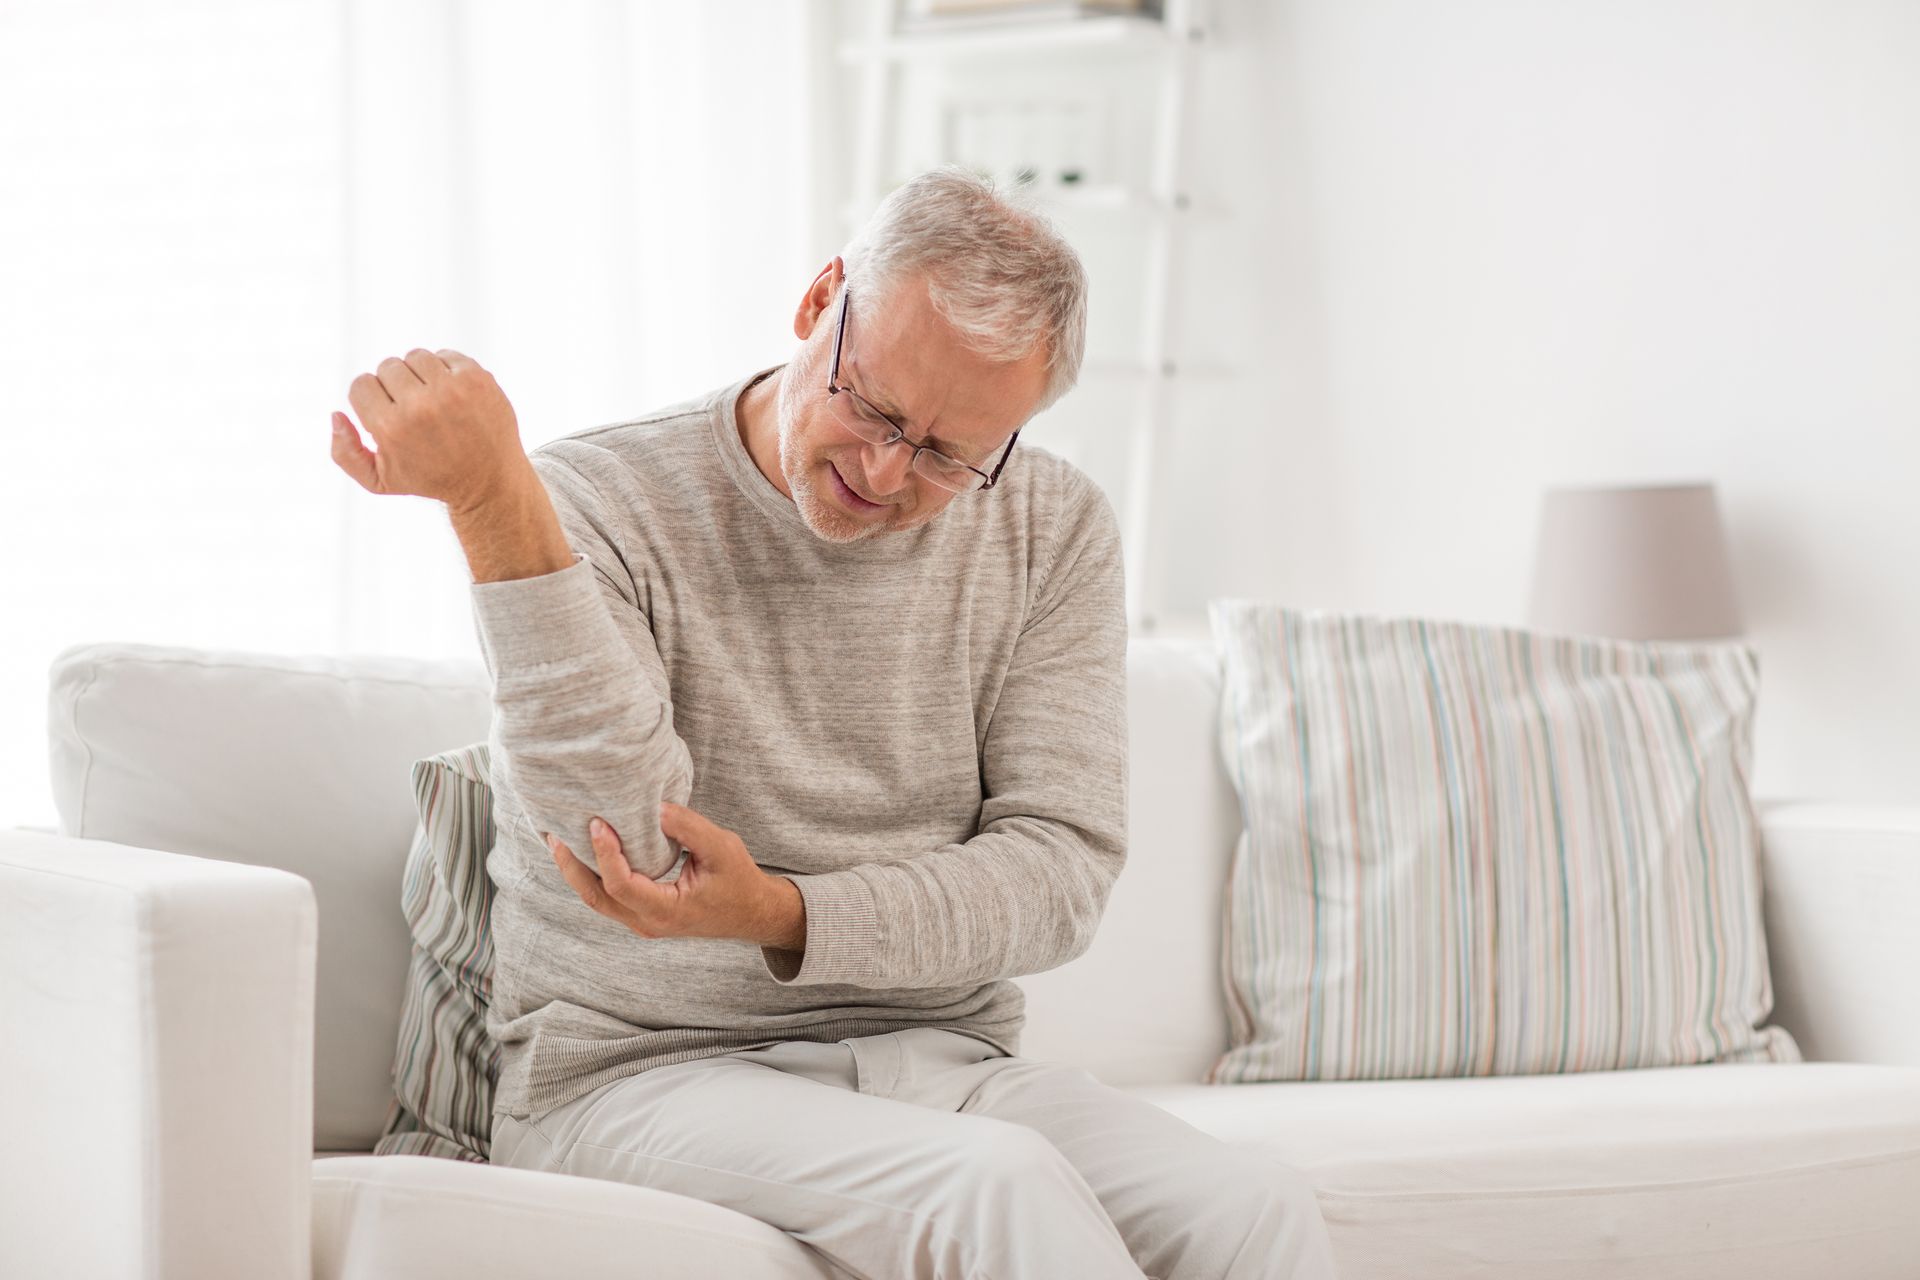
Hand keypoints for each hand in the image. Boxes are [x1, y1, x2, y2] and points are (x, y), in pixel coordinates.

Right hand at [330, 346, 527, 512]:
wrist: (490, 481)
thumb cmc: (431, 479)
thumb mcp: (380, 481)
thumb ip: (345, 453)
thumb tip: (335, 415)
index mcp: (392, 428)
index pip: (360, 385)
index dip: (370, 400)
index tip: (387, 415)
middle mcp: (421, 405)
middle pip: (386, 366)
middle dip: (394, 386)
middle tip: (412, 411)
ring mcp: (452, 389)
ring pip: (414, 357)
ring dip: (418, 375)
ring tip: (431, 400)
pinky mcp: (477, 378)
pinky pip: (444, 354)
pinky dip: (444, 370)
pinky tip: (451, 394)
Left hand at [544, 802, 793, 944]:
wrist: (751, 913)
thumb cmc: (739, 881)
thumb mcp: (722, 848)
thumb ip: (689, 828)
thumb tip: (654, 807)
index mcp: (666, 911)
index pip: (622, 885)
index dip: (605, 855)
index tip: (598, 823)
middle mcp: (647, 922)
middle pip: (597, 898)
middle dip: (572, 867)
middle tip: (555, 834)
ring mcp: (642, 922)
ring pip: (598, 900)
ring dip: (577, 871)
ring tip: (559, 841)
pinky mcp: (642, 913)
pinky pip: (608, 897)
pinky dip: (592, 874)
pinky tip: (585, 852)